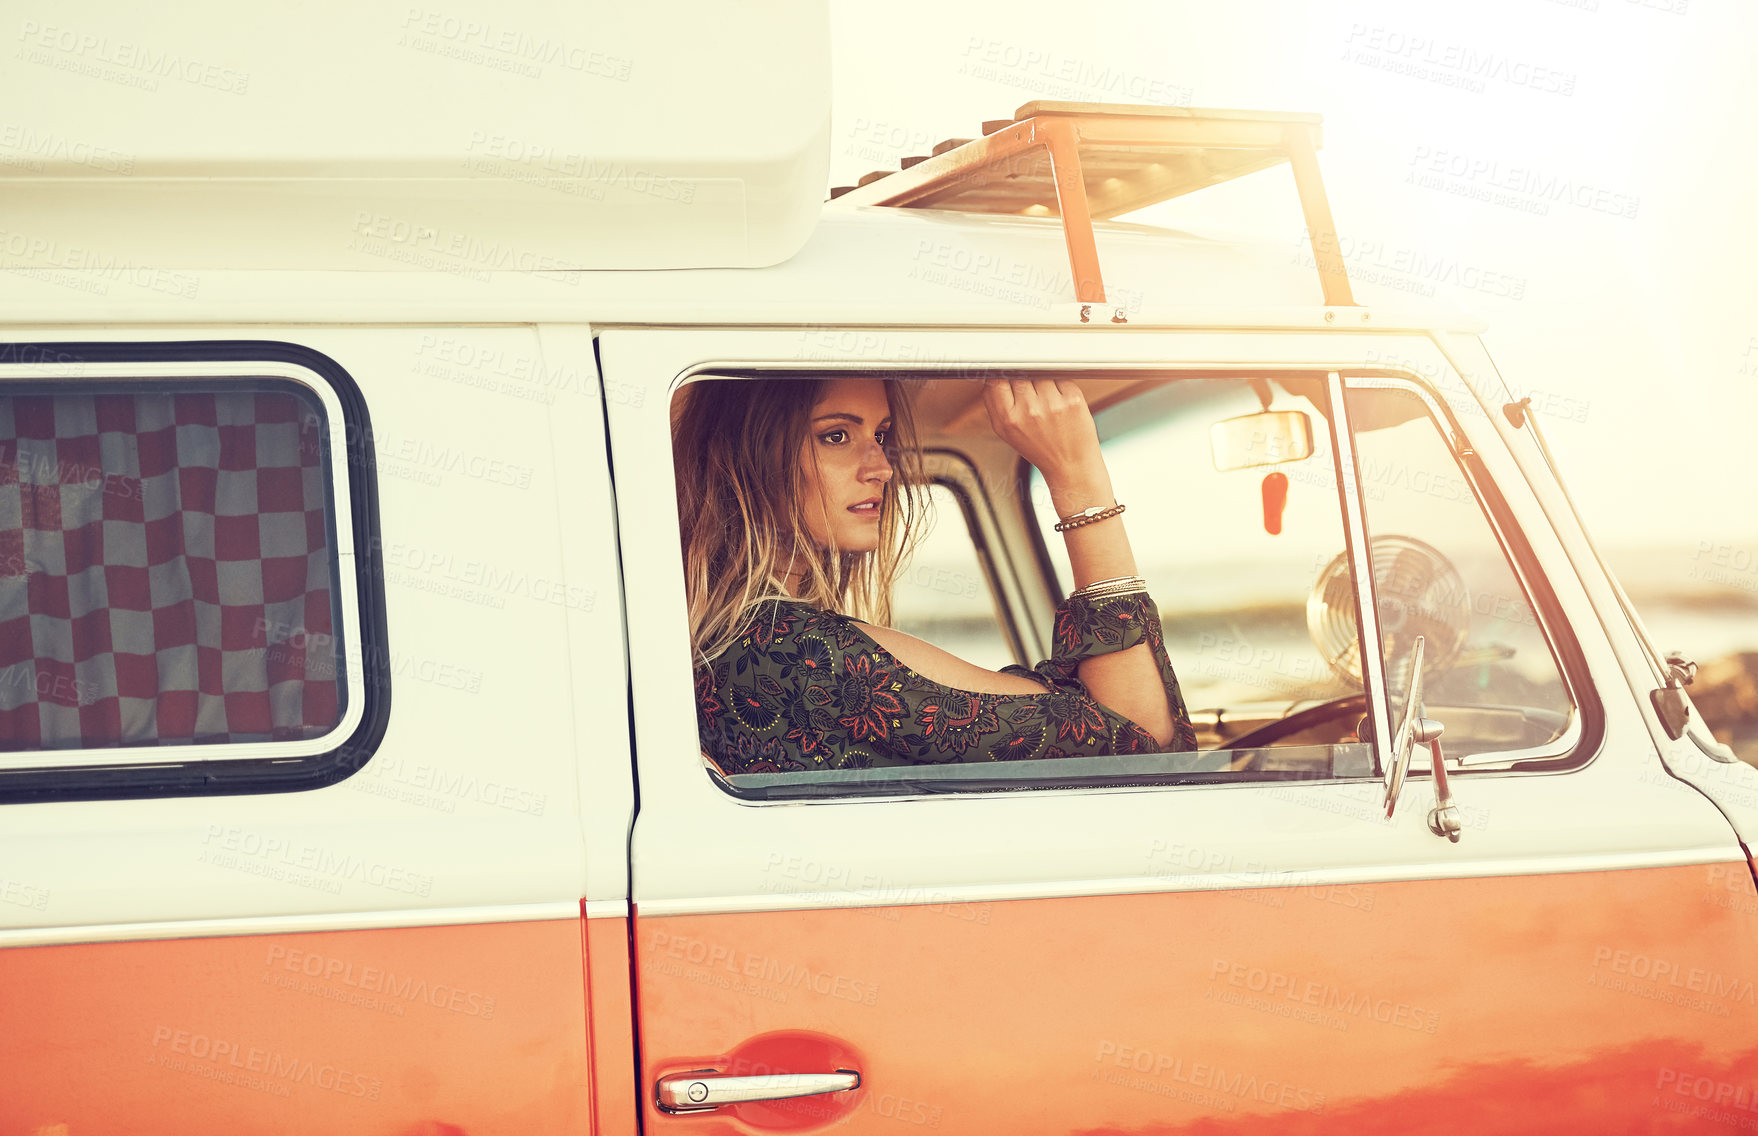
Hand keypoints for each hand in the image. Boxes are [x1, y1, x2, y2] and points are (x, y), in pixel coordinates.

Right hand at [981, 378, 1103, 483]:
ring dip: (1042, 382)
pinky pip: (1060, 377)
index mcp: (1008, 419)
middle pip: (1018, 374)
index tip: (1006, 379)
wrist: (1070, 465)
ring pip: (1039, 374)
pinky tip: (1060, 402)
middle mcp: (1029, 410)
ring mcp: (1052, 403)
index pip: (996, 380)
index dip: (1001, 377)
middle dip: (1023, 381)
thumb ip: (994, 404)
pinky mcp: (1072, 398)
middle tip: (1031, 396)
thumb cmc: (1039, 448)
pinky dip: (1059, 386)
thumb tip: (991, 376)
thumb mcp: (1006, 432)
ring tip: (1047, 402)